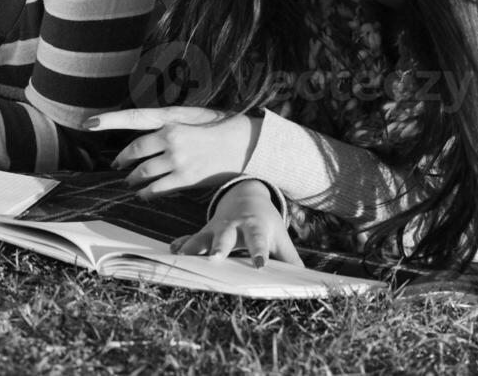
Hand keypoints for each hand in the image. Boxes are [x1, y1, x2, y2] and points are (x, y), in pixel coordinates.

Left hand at [86, 106, 260, 197]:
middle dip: (122, 161)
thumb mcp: (192, 115)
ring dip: (133, 179)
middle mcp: (171, 138)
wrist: (248, 143)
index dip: (108, 120)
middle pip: (134, 152)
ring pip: (144, 172)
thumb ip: (169, 123)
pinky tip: (143, 193)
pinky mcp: (187, 178)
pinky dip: (147, 192)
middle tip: (117, 166)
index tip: (88, 122)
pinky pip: (158, 188)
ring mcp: (178, 160)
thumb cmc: (220, 124)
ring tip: (130, 182)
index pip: (132, 118)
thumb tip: (149, 129)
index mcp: (171, 119)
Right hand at [171, 180, 301, 267]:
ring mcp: (216, 228)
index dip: (258, 252)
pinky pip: (191, 237)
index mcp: (255, 226)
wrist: (246, 196)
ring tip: (183, 257)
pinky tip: (172, 251)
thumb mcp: (280, 236)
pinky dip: (182, 244)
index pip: (258, 240)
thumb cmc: (266, 223)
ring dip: (193, 246)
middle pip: (226, 237)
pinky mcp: (205, 231)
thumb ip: (290, 258)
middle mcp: (233, 226)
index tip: (259, 265)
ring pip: (203, 237)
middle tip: (214, 259)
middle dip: (220, 247)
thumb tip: (305, 282)